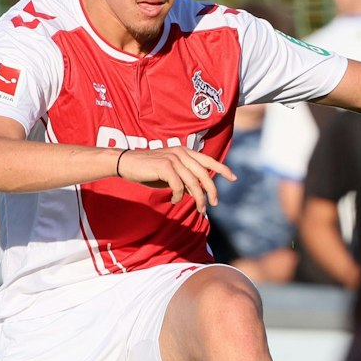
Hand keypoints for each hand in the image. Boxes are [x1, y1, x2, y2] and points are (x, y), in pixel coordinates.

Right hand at [116, 147, 235, 211]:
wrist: (126, 163)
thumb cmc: (148, 170)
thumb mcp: (170, 174)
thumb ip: (184, 179)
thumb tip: (197, 192)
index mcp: (185, 151)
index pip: (208, 160)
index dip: (222, 169)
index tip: (234, 178)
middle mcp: (182, 152)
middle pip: (204, 174)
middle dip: (212, 191)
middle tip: (213, 204)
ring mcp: (174, 158)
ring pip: (193, 182)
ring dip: (198, 198)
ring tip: (199, 209)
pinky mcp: (165, 166)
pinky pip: (179, 186)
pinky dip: (179, 196)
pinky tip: (174, 200)